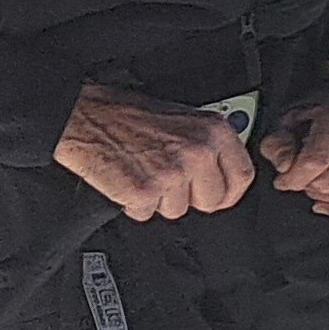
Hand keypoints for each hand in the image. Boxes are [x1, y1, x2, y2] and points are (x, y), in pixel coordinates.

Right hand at [56, 85, 258, 219]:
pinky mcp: (143, 192)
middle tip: (169, 181)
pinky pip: (146, 214)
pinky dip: (134, 204)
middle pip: (211, 200)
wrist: (87, 117)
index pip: (242, 176)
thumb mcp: (184, 119)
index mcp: (213, 131)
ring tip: (144, 173)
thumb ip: (208, 145)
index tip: (220, 196)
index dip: (230, 192)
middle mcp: (197, 153)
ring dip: (159, 200)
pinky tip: (127, 180)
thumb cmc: (129, 115)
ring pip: (177, 210)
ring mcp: (171, 174)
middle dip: (190, 197)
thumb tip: (223, 172)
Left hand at [261, 60, 328, 218]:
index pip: (315, 162)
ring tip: (316, 182)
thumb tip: (286, 167)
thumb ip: (278, 144)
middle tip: (300, 178)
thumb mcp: (289, 118)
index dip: (292, 178)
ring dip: (324, 196)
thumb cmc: (322, 110)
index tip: (283, 179)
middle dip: (307, 186)